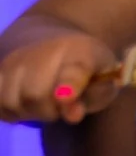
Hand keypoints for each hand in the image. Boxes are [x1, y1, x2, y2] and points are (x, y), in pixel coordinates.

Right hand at [0, 32, 121, 123]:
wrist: (52, 41)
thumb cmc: (87, 70)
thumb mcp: (105, 81)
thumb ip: (95, 96)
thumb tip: (72, 115)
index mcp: (81, 52)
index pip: (72, 71)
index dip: (68, 85)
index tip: (64, 97)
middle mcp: (43, 50)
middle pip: (34, 95)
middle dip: (49, 111)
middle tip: (61, 106)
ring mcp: (15, 58)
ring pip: (11, 102)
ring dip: (29, 112)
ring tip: (44, 103)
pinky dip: (11, 111)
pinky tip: (25, 103)